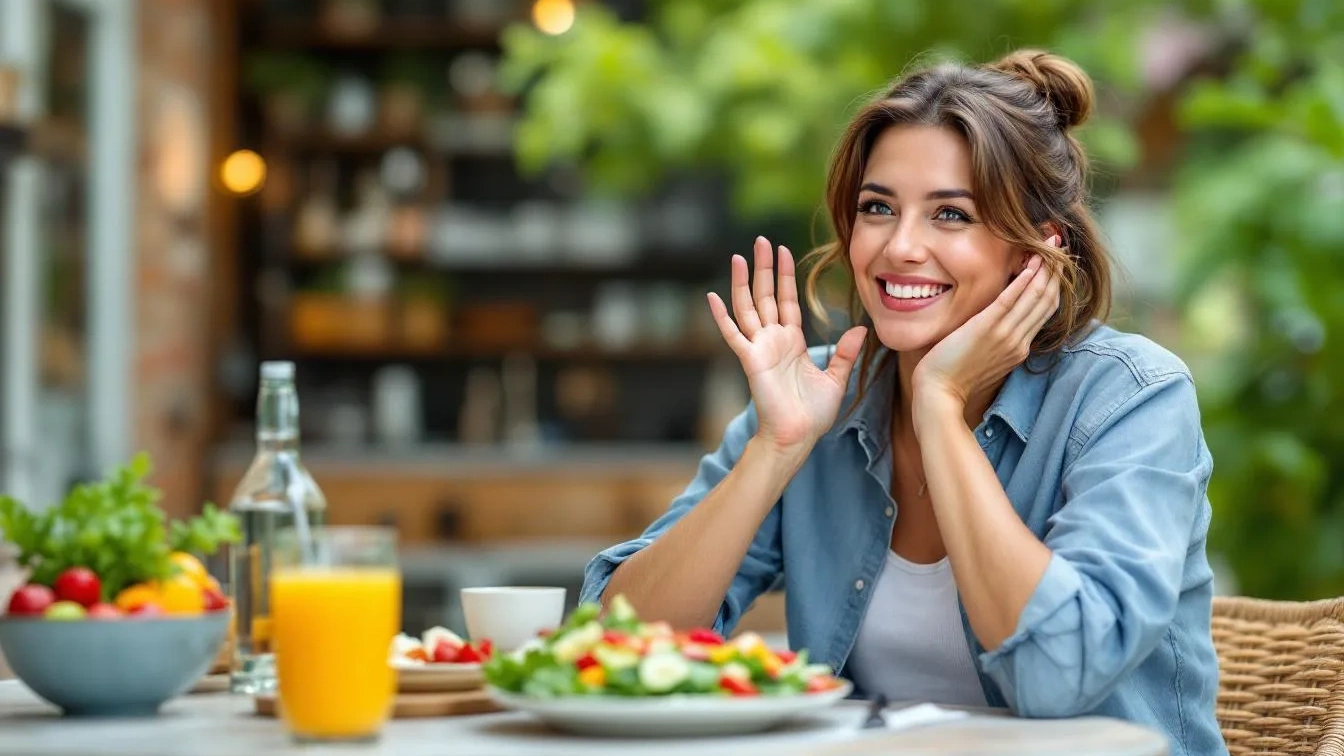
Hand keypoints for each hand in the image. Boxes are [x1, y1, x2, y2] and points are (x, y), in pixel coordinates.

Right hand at [707, 236, 866, 453]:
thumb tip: (861, 329)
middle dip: (764, 268)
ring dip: (742, 282)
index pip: (787, 300)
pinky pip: (733, 334)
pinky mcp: (750, 360)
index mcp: (791, 341)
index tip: (784, 250)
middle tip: (762, 240)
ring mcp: (759, 348)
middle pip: (765, 295)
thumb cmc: (813, 414)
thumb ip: (846, 353)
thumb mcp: (836, 378)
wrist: (797, 436)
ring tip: (739, 257)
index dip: (784, 276)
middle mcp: (773, 340)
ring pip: (748, 307)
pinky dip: (721, 316)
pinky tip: (711, 296)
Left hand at [911, 237, 1062, 423]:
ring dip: (1045, 268)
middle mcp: (1018, 341)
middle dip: (1056, 271)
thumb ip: (995, 341)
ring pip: (1035, 297)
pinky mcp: (987, 329)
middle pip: (1047, 300)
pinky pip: (1011, 300)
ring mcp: (1005, 336)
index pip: (1044, 312)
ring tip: (1051, 244)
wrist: (939, 394)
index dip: (1053, 286)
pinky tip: (1030, 262)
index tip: (1056, 265)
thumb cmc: (953, 378)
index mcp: (1019, 348)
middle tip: (1061, 246)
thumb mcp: (983, 358)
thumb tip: (996, 324)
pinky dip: (1024, 280)